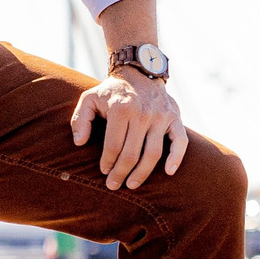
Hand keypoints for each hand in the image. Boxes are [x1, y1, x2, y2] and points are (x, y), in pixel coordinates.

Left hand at [70, 70, 188, 190]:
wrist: (139, 73)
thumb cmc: (111, 92)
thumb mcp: (89, 99)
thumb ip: (80, 119)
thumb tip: (79, 142)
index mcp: (121, 109)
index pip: (114, 146)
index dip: (108, 163)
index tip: (103, 171)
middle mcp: (143, 113)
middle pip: (132, 153)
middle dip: (121, 173)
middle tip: (113, 185)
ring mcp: (161, 116)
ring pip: (153, 153)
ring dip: (142, 173)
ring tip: (132, 184)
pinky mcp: (175, 118)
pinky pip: (180, 141)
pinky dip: (176, 158)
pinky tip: (168, 172)